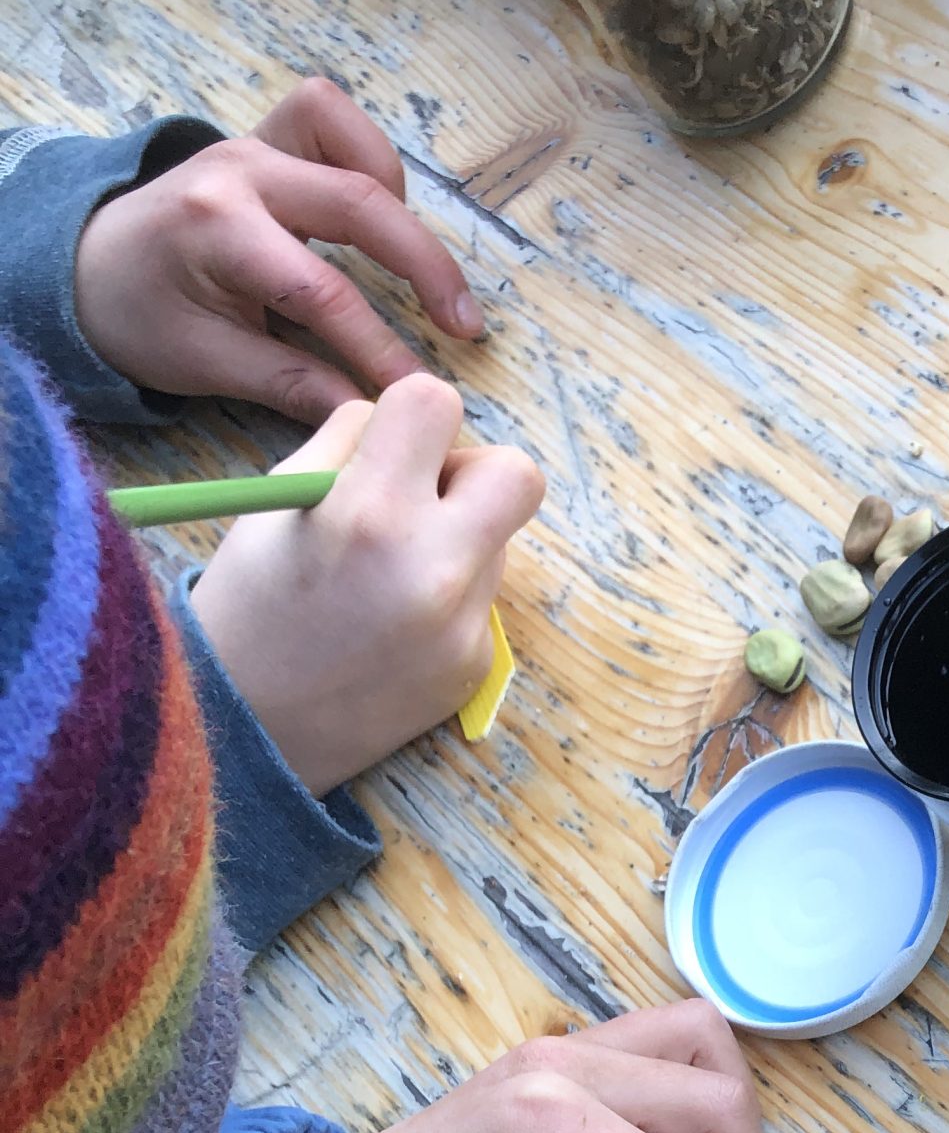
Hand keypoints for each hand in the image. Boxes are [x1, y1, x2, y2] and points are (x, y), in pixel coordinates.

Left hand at [74, 76, 482, 421]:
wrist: (88, 262)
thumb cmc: (142, 317)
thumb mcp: (206, 363)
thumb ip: (289, 385)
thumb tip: (366, 416)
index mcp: (217, 229)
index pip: (322, 290)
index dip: (378, 347)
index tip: (415, 392)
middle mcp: (240, 171)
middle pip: (360, 201)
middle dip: (424, 266)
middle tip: (463, 326)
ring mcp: (255, 145)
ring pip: (353, 141)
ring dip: (399, 203)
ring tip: (419, 267)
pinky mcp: (267, 139)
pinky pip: (330, 118)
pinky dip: (367, 156)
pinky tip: (378, 212)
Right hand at [188, 375, 543, 794]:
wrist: (246, 729)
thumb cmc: (249, 603)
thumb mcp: (278, 500)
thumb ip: (350, 445)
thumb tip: (407, 422)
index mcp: (372, 512)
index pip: (439, 403)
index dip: (416, 417)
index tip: (395, 446)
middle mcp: (434, 569)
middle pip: (517, 473)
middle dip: (474, 473)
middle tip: (425, 498)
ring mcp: (464, 625)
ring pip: (498, 540)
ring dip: (457, 538)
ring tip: (387, 574)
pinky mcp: (476, 666)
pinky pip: (482, 600)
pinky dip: (448, 598)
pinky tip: (395, 625)